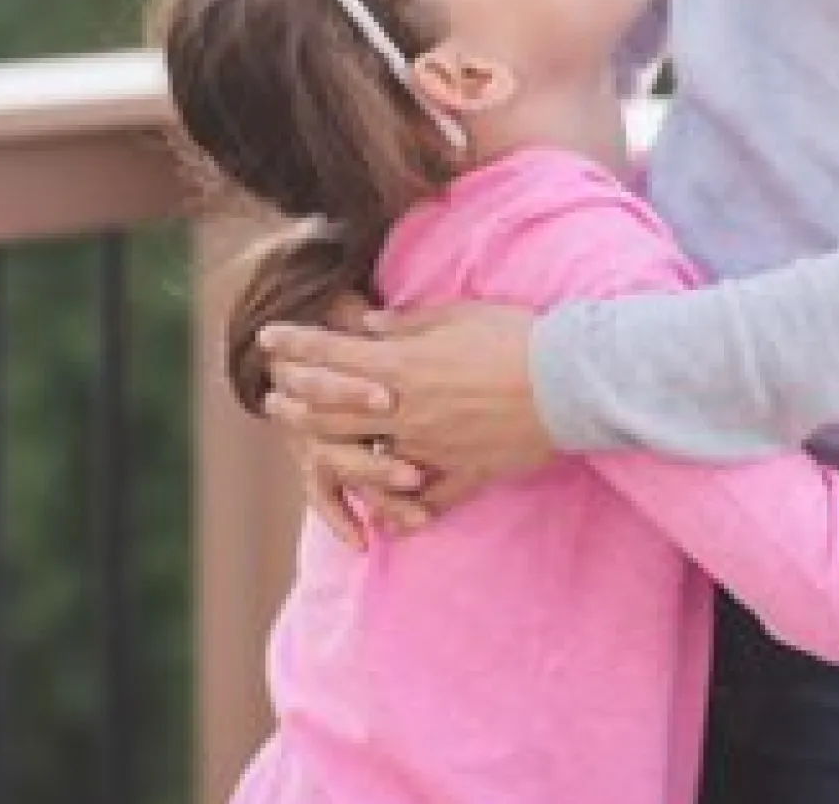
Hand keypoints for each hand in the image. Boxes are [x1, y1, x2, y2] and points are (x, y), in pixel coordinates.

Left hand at [258, 301, 552, 515]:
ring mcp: (431, 448)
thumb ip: (408, 324)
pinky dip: (404, 514)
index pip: (332, 351)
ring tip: (311, 451)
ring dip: (333, 454)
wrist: (571, 382)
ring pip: (366, 459)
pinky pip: (426, 502)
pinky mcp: (464, 474)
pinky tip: (388, 523)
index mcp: (403, 364)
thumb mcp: (458, 315)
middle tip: (271, 395)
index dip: (296, 343)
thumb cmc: (517, 337)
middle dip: (296, 400)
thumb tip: (370, 325)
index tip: (267, 337)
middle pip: (333, 410)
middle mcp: (408, 410)